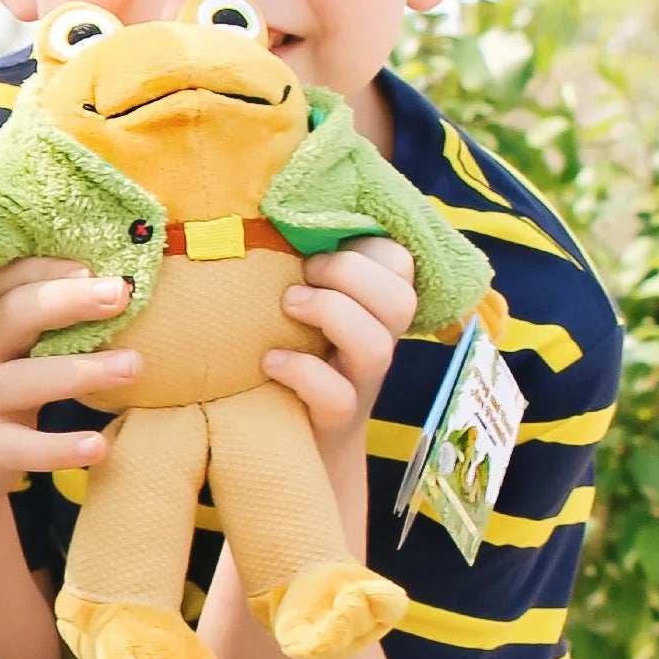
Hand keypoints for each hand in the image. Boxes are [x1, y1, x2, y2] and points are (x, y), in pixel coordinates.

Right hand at [0, 256, 144, 507]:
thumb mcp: (0, 349)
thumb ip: (39, 319)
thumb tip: (120, 285)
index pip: (5, 281)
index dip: (44, 268)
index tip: (90, 264)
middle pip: (14, 315)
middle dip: (67, 300)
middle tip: (120, 293)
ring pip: (23, 380)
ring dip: (80, 371)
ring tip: (134, 366)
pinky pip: (23, 447)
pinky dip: (59, 448)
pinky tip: (98, 446)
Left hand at [268, 238, 419, 475]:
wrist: (288, 447)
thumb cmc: (286, 360)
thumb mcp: (296, 309)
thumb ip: (297, 270)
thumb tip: (259, 210)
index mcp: (370, 309)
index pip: (399, 262)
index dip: (366, 248)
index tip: (315, 251)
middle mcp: (374, 343)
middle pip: (400, 299)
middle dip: (351, 274)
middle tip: (304, 276)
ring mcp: (359, 385)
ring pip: (378, 346)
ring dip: (332, 313)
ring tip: (287, 306)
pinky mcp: (334, 421)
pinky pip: (337, 396)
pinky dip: (303, 372)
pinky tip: (270, 361)